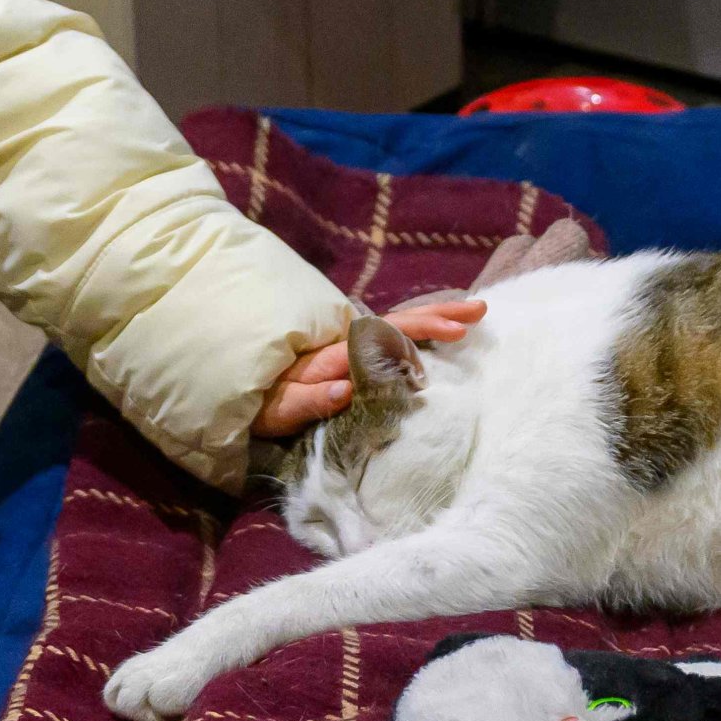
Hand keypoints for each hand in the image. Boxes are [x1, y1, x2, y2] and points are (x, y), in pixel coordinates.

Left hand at [251, 295, 483, 437]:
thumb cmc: (258, 406)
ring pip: (397, 328)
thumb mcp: (276, 410)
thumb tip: (347, 388)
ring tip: (471, 315)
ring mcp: (348, 351)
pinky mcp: (349, 362)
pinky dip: (417, 334)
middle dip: (439, 314)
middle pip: (399, 322)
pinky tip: (437, 336)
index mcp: (333, 354)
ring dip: (433, 319)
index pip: (386, 335)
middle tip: (481, 310)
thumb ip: (309, 400)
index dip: (421, 329)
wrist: (240, 395)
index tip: (455, 330)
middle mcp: (345, 345)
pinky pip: (390, 341)